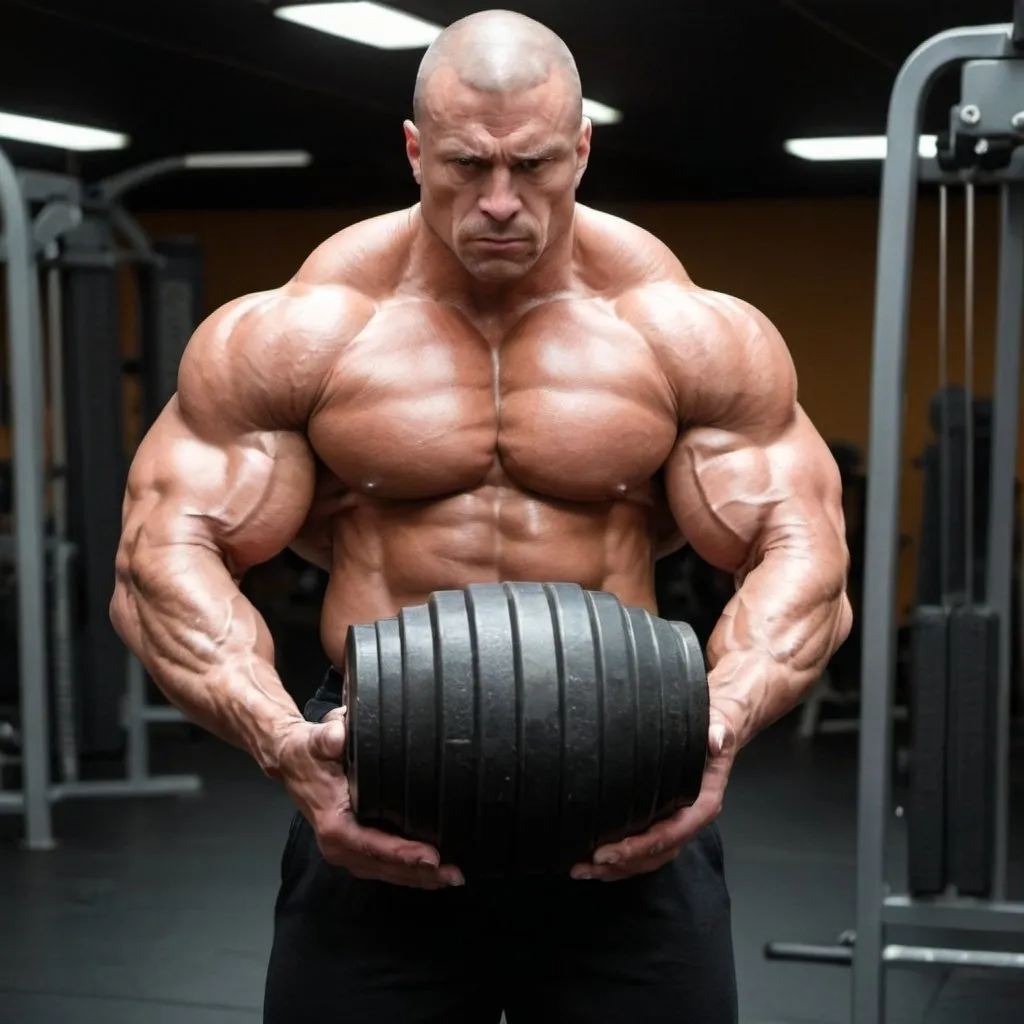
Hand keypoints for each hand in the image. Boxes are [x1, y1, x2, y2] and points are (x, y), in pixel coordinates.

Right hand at [276, 706, 464, 889]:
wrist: (291, 761)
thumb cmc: (308, 751)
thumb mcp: (316, 739)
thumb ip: (329, 736)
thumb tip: (340, 734)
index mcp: (334, 824)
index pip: (372, 844)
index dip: (403, 853)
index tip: (432, 857)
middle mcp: (337, 845)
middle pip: (384, 866)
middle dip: (420, 873)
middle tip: (454, 874)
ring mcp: (344, 850)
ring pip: (385, 871)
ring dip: (417, 877)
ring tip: (449, 878)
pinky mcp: (351, 848)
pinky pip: (381, 866)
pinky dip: (405, 872)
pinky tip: (428, 873)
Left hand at [571, 707, 736, 881]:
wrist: (717, 731)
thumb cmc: (715, 730)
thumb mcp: (720, 726)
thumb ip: (719, 733)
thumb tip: (714, 739)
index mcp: (703, 803)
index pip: (672, 833)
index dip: (641, 846)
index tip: (611, 851)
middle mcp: (690, 820)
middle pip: (656, 854)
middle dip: (622, 864)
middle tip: (588, 865)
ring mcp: (675, 823)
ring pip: (648, 857)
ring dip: (617, 868)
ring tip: (583, 870)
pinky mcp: (662, 820)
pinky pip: (644, 848)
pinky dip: (620, 860)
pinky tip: (596, 863)